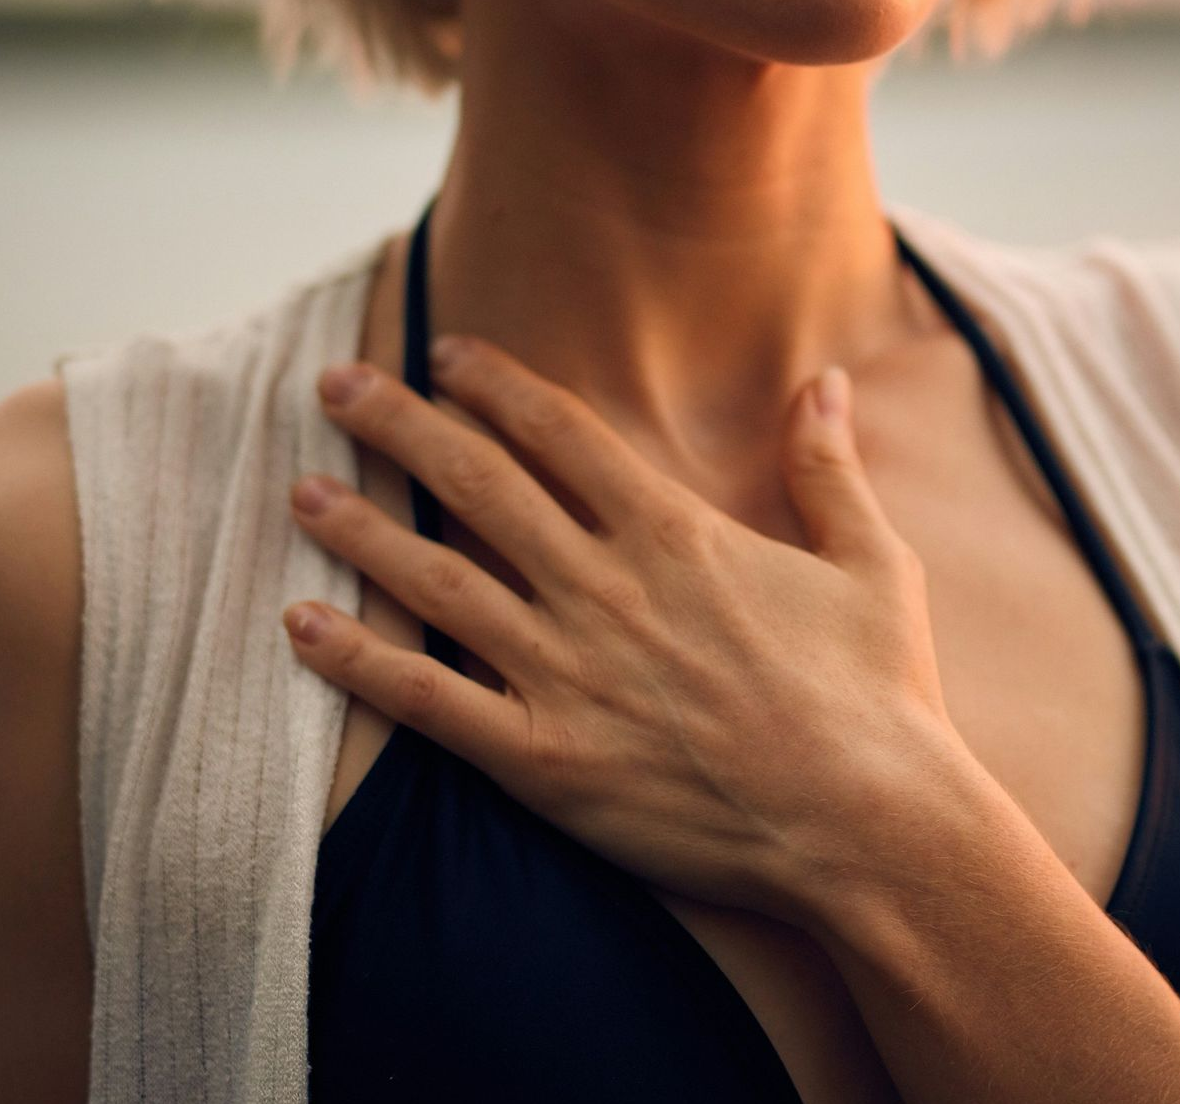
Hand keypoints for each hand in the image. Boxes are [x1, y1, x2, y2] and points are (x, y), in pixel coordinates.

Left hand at [283, 335, 960, 923]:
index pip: (558, 432)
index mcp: (673, 533)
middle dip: (400, 424)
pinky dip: (359, 663)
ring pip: (438, 580)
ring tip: (299, 490)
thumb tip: (824, 377)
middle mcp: (605, 587)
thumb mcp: (871, 561)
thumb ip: (829, 464)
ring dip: (361, 529)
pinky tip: (300, 625)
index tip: (444, 351)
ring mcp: (568, 673)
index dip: (493, 383)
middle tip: (335, 384)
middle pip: (478, 482)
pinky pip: (430, 703)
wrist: (872, 828)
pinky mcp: (545, 761)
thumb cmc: (879, 695)